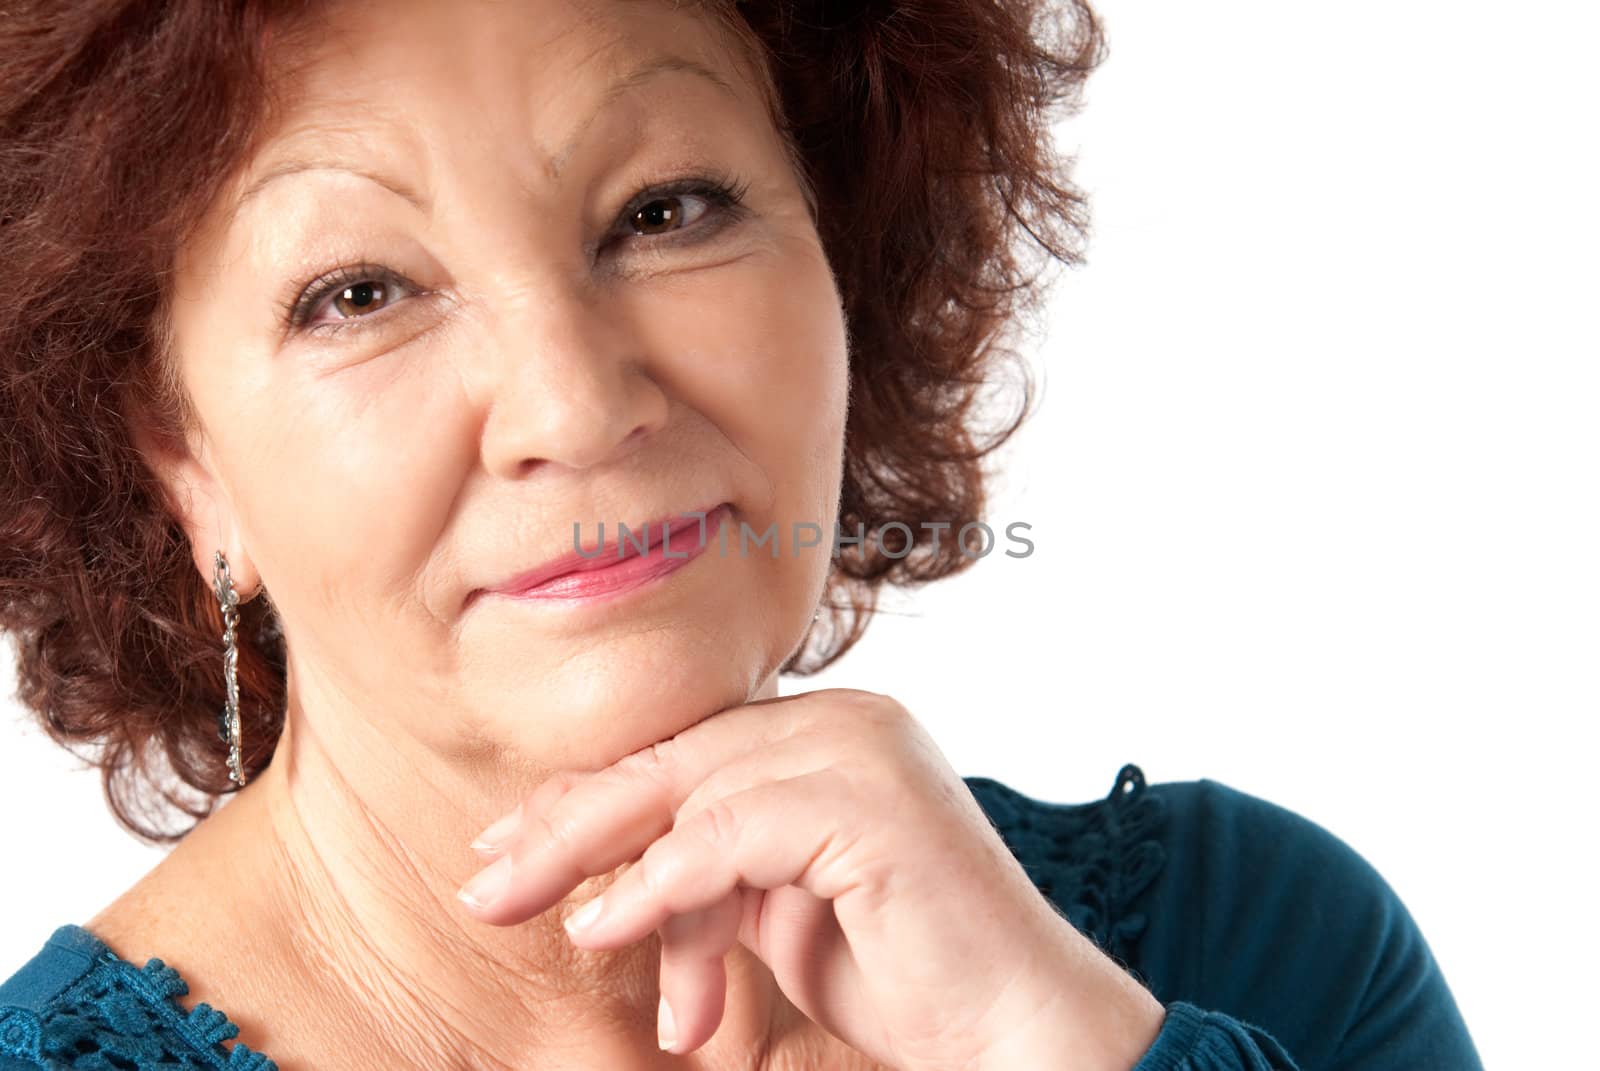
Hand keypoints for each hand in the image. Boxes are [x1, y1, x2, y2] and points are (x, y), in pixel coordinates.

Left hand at [454, 687, 1164, 1070]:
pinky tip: (607, 927)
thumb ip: (709, 873)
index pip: (688, 754)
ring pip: (693, 794)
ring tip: (555, 932)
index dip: (593, 799)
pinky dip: (660, 886)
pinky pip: (726, 835)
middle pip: (676, 763)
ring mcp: (862, 749)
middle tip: (485, 882)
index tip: (510, 845)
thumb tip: (601, 879)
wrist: (1015, 1032)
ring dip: (618, 876)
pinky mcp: (867, 797)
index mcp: (831, 733)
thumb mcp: (776, 916)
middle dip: (572, 825)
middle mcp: (848, 721)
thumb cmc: (908, 983)